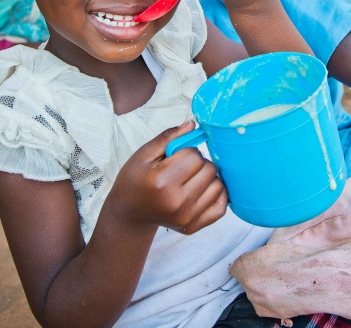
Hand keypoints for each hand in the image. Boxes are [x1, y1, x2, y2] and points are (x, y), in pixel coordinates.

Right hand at [108, 122, 226, 234]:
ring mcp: (187, 217)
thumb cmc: (134, 180)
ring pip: (218, 185)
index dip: (187, 150)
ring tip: (190, 179)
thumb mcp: (144, 154)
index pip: (195, 155)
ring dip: (208, 178)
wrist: (129, 213)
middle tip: (182, 167)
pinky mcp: (194, 227)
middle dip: (198, 162)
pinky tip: (202, 189)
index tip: (176, 156)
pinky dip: (216, 194)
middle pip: (209, 169)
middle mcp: (178, 203)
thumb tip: (193, 124)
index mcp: (163, 182)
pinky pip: (221, 206)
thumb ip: (169, 137)